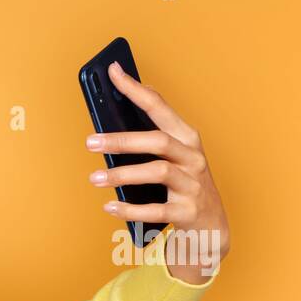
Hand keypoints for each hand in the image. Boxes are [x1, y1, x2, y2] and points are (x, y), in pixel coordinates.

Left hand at [86, 60, 229, 282]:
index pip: (160, 107)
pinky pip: (157, 210)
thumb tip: (121, 108)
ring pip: (158, 172)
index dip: (136, 89)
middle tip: (90, 142)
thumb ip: (153, 136)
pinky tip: (109, 207)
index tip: (113, 71)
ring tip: (94, 178)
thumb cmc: (183, 187)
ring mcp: (193, 185)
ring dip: (122, 174)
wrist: (210, 229)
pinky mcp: (188, 212)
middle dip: (122, 140)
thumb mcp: (173, 157)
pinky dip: (130, 209)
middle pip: (157, 141)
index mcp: (186, 139)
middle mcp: (193, 157)